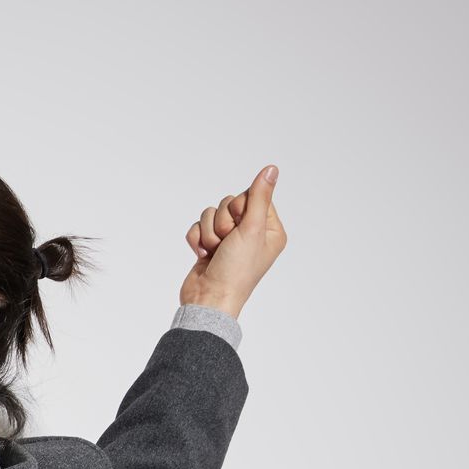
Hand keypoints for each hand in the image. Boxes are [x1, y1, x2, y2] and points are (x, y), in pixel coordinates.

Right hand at [179, 165, 284, 318]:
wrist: (208, 299)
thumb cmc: (235, 271)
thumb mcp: (252, 229)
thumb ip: (260, 197)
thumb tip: (271, 169)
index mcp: (269, 229)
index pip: (253, 196)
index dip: (241, 208)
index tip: (241, 227)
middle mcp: (251, 233)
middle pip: (230, 203)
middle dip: (223, 222)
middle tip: (227, 243)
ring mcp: (229, 240)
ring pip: (212, 213)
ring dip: (209, 233)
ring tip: (215, 253)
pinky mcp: (210, 245)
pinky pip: (198, 225)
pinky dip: (197, 239)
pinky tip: (203, 256)